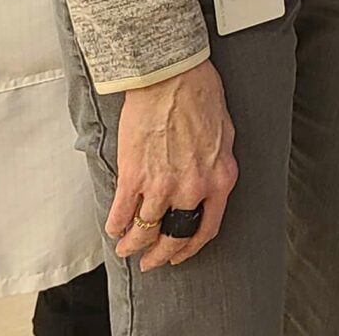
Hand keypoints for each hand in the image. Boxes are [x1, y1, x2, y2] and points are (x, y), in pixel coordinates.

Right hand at [110, 60, 239, 269]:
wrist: (171, 76)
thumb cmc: (200, 97)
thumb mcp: (225, 136)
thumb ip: (217, 168)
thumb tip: (208, 187)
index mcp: (219, 179)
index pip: (206, 229)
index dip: (190, 248)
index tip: (178, 254)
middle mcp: (193, 188)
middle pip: (175, 237)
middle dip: (161, 255)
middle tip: (151, 261)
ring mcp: (162, 185)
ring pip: (145, 231)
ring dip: (133, 244)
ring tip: (126, 247)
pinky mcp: (134, 176)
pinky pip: (123, 214)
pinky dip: (116, 226)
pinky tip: (114, 228)